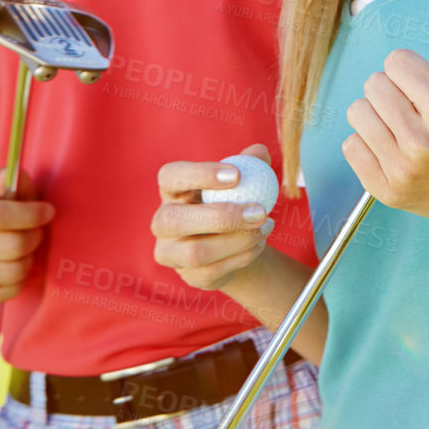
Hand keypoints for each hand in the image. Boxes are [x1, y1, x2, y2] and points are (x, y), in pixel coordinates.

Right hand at [0, 170, 52, 310]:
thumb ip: (11, 180)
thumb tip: (21, 184)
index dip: (31, 214)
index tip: (48, 211)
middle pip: (12, 245)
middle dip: (34, 237)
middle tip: (35, 232)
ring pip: (13, 271)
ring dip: (28, 259)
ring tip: (23, 250)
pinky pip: (8, 291)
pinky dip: (19, 280)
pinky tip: (10, 266)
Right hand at [152, 143, 276, 291]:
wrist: (236, 243)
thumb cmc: (236, 201)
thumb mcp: (244, 181)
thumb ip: (251, 164)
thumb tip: (258, 152)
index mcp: (172, 190)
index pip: (170, 176)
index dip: (199, 174)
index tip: (237, 175)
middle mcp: (162, 222)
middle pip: (176, 220)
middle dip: (221, 216)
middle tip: (259, 211)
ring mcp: (170, 252)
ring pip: (195, 252)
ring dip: (238, 241)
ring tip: (266, 227)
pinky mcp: (188, 276)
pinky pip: (213, 271)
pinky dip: (242, 257)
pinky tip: (260, 244)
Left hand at [343, 11, 428, 226]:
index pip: (396, 62)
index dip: (408, 66)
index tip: (420, 79)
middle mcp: (421, 141)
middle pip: (374, 85)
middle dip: (393, 87)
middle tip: (412, 102)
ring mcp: (402, 169)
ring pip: (359, 113)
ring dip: (377, 113)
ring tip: (401, 123)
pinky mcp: (388, 190)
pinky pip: (351, 146)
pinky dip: (367, 141)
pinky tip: (391, 145)